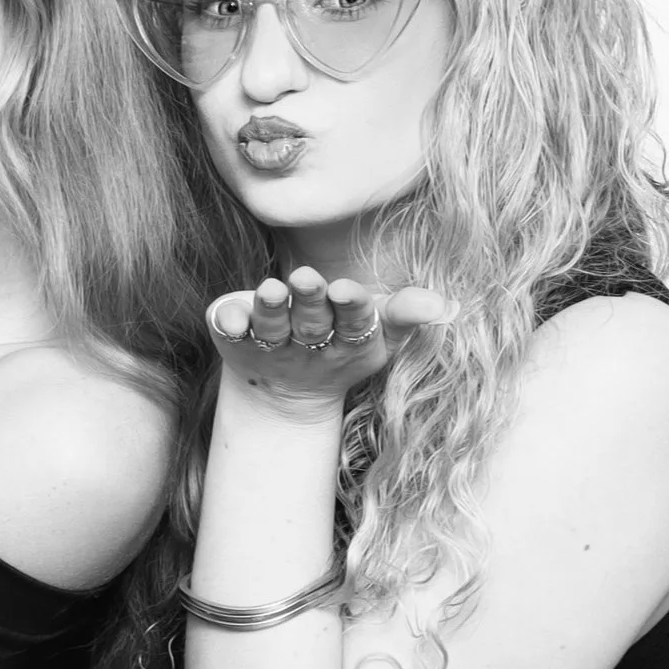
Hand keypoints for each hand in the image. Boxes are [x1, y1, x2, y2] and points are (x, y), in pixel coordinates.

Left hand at [209, 267, 456, 414]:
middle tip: (304, 276)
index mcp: (349, 344)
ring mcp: (271, 347)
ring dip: (269, 309)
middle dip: (309, 301)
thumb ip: (405, 314)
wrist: (288, 392)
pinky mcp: (235, 343)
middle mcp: (309, 347)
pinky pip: (230, 333)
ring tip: (270, 288)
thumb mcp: (380, 332)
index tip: (346, 290)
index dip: (351, 309)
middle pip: (311, 324)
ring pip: (271, 328)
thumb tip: (443, 304)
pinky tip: (226, 313)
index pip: (355, 325)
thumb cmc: (343, 341)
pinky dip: (228, 322)